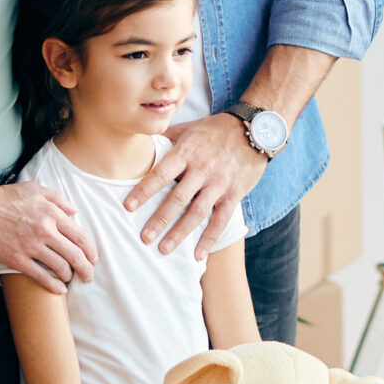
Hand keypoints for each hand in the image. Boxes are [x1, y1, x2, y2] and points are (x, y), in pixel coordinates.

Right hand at [0, 180, 96, 292]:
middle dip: (86, 269)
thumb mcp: (35, 189)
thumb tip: (75, 211)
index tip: (93, 259)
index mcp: (52, 213)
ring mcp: (31, 246)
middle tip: (89, 276)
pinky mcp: (17, 259)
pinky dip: (53, 285)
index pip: (80, 236)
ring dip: (69, 276)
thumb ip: (58, 199)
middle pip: (75, 255)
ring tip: (70, 279)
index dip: (91, 251)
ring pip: (60, 267)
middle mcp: (45, 230)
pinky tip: (59, 289)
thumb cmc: (6, 197)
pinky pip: (40, 276)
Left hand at [125, 113, 266, 257]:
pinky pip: (221, 220)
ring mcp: (219, 183)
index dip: (145, 190)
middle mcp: (202, 169)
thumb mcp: (189, 128)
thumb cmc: (216, 130)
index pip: (162, 173)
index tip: (128, 206)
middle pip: (178, 198)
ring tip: (164, 249)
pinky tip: (198, 255)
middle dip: (160, 219)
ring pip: (197, 212)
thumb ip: (166, 138)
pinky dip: (209, 239)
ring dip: (180, 233)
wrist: (255, 131)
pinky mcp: (234, 194)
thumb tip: (140, 142)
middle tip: (144, 238)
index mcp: (187, 152)